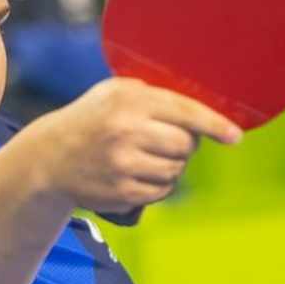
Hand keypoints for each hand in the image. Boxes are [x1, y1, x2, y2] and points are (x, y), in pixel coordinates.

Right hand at [24, 77, 241, 213]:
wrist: (49, 157)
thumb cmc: (91, 119)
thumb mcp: (114, 92)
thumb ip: (154, 95)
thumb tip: (205, 106)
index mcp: (129, 99)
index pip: (186, 112)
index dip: (216, 125)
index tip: (235, 136)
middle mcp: (126, 130)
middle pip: (186, 144)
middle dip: (185, 145)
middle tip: (167, 140)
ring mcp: (122, 164)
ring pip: (176, 170)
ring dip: (171, 166)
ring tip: (147, 156)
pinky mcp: (120, 191)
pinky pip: (161, 191)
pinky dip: (158, 184)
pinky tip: (139, 173)